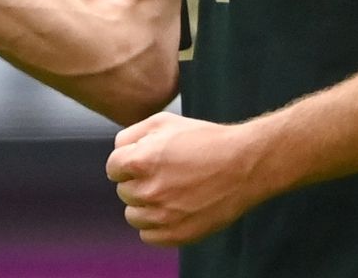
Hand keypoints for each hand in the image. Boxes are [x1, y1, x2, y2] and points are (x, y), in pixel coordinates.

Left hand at [105, 111, 270, 246]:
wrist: (244, 164)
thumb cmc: (204, 139)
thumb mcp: (162, 122)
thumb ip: (130, 135)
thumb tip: (117, 152)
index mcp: (140, 161)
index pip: (113, 169)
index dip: (127, 163)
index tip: (145, 162)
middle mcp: (149, 190)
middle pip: (124, 191)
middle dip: (138, 182)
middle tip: (163, 175)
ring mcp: (164, 214)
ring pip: (133, 216)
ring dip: (144, 205)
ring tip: (168, 193)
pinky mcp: (179, 233)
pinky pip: (149, 236)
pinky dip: (155, 226)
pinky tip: (171, 211)